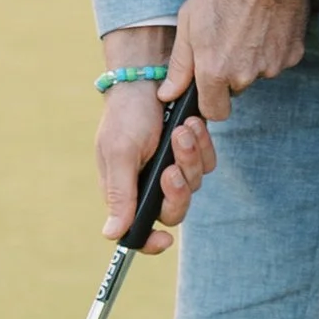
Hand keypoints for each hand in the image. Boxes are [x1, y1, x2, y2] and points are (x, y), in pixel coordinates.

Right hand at [94, 35, 213, 252]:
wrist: (146, 77)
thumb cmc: (126, 115)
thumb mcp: (119, 153)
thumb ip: (120, 194)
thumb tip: (111, 235)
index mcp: (126, 191)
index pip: (138, 230)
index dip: (150, 241)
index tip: (164, 239)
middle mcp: (149, 185)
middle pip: (174, 210)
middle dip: (177, 190)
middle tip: (171, 168)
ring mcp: (172, 169)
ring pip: (194, 184)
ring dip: (190, 158)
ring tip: (181, 130)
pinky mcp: (190, 153)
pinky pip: (207, 162)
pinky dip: (202, 145)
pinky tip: (192, 124)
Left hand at [169, 0, 308, 131]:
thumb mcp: (189, 21)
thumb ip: (180, 65)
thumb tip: (168, 94)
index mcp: (215, 70)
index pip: (215, 112)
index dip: (210, 100)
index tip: (209, 85)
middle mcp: (246, 75)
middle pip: (237, 89)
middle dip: (230, 72)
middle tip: (228, 37)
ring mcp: (273, 65)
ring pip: (258, 73)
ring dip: (252, 58)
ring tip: (248, 24)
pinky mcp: (293, 54)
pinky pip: (278, 60)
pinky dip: (272, 47)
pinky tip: (267, 22)